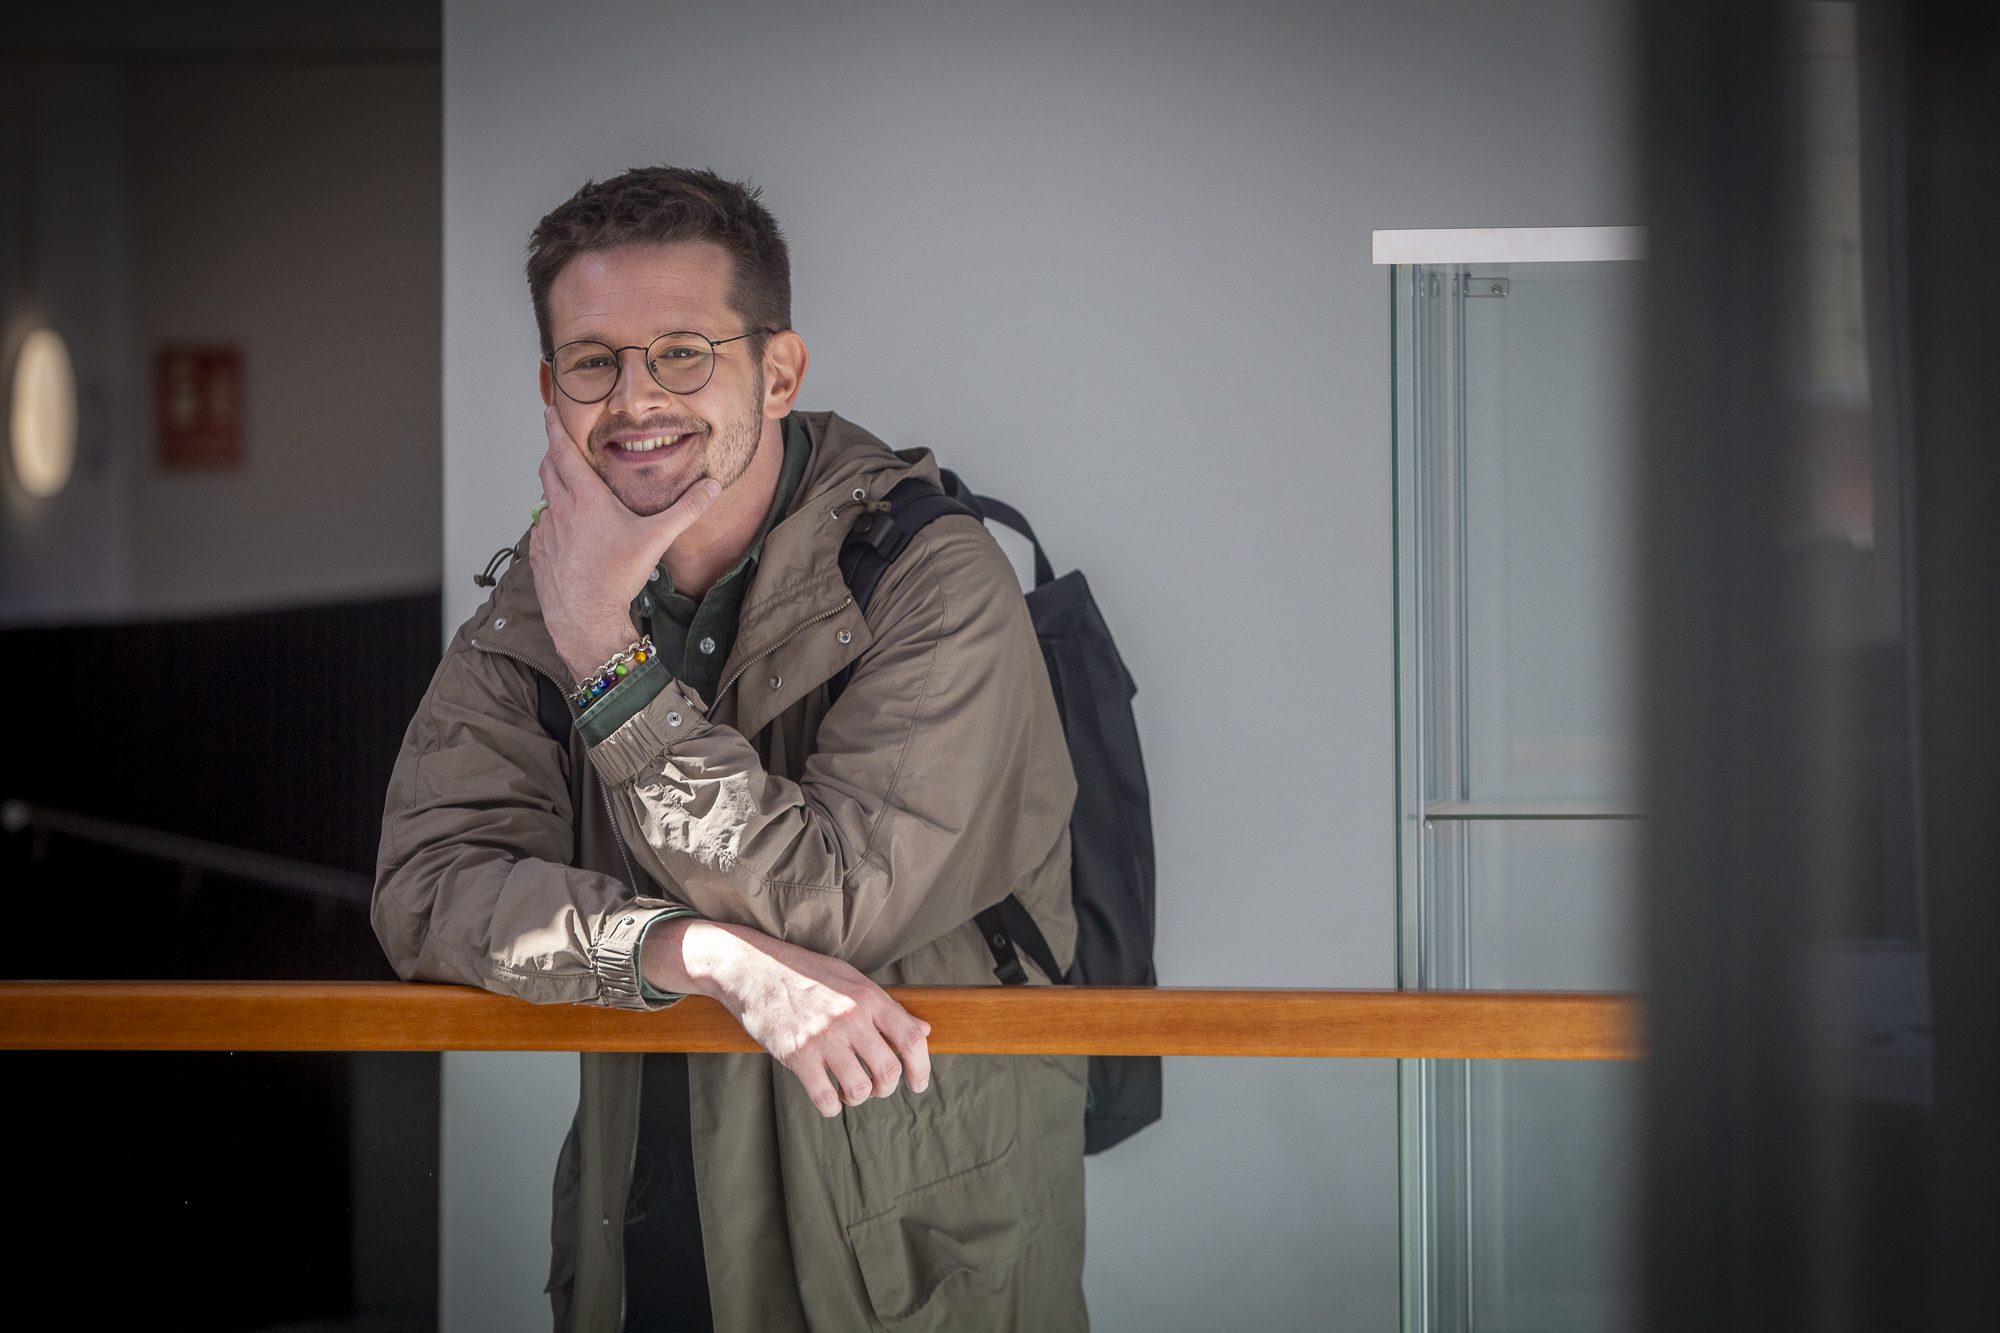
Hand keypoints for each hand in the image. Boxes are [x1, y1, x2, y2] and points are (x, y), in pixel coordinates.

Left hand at [528, 405, 719, 683]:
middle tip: (562, 444)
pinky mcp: (539, 552)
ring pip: (544, 497)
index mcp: (585, 498)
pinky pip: (541, 526)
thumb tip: (712, 486)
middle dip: (554, 452)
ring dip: (554, 487)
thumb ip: (687, 509)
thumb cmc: (617, 577)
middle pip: (548, 468)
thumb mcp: (657, 539)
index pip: (563, 451)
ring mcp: (545, 531)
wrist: (585, 618)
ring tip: (569, 488)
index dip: (554, 427)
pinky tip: (567, 529)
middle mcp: (560, 509)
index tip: (548, 411)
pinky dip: (551, 519)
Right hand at [643, 918, 932, 1116]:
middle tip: (877, 1088)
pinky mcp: (795, 1054)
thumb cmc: (803, 972)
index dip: (921, 1068)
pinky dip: (832, 1106)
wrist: (752, 968)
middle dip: (887, 1088)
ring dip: (858, 1097)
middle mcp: (849, 1016)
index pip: (911, 1039)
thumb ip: (886, 1007)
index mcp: (868, 996)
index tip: (918, 1083)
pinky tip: (829, 1099)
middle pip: (888, 1070)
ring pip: (859, 1088)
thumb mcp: (850, 979)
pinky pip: (825, 1097)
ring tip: (849, 1090)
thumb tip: (923, 1031)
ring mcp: (822, 1036)